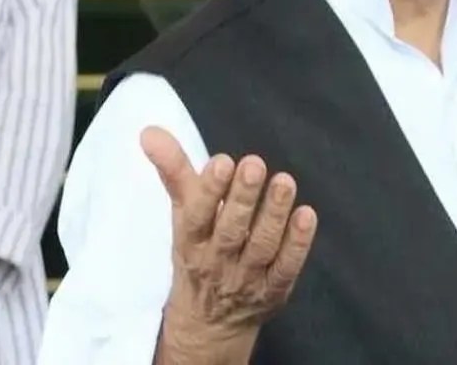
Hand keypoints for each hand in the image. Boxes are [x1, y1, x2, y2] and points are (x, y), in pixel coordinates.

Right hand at [141, 127, 317, 364]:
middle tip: (255, 164)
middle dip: (242, 197)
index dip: (209, 191)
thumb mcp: (182, 214)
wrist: (207, 325)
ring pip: (261, 247)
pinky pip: (286, 268)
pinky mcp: (273, 291)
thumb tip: (150, 131)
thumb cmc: (197, 253)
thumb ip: (174, 171)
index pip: (196, 217)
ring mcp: (246, 280)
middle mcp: (216, 263)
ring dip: (273, 214)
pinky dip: (297, 244)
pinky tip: (306, 215)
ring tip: (284, 182)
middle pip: (230, 231)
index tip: (222, 161)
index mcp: (190, 242)